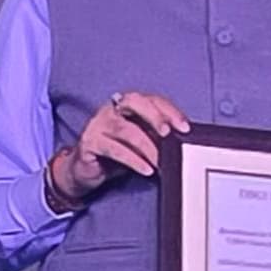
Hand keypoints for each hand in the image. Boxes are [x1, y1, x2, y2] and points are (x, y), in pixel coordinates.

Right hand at [52, 90, 190, 203]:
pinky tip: (146, 169)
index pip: (151, 99)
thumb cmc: (116, 153)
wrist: (86, 170)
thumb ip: (156, 136)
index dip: (169, 111)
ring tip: (160, 162)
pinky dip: (133, 160)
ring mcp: (98, 124)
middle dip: (155, 117)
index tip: (184, 127)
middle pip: (134, 103)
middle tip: (169, 134)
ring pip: (125, 129)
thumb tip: (180, 140)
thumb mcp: (140, 142)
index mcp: (127, 104)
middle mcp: (111, 109)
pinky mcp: (89, 142)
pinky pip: (114, 149)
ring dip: (147, 146)